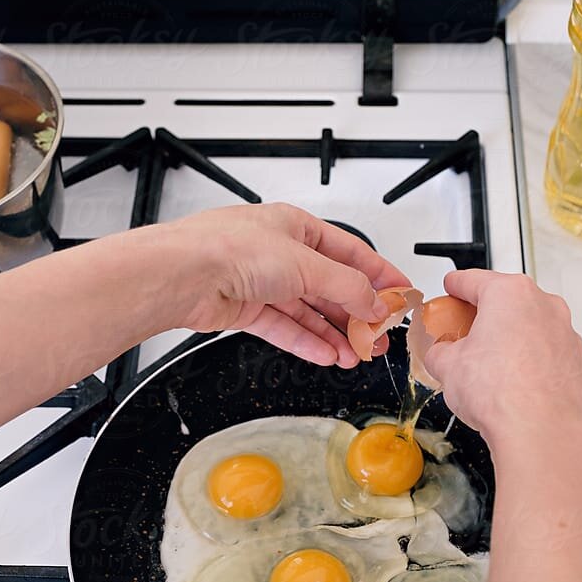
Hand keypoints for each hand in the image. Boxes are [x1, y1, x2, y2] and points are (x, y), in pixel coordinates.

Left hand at [170, 204, 410, 367]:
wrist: (181, 275)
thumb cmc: (229, 249)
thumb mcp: (306, 264)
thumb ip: (347, 286)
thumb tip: (375, 302)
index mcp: (295, 226)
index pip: (349, 252)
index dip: (378, 273)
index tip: (400, 293)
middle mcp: (278, 252)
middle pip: (329, 285)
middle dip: (356, 312)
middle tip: (378, 336)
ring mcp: (261, 281)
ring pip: (307, 311)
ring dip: (334, 333)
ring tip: (356, 354)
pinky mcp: (245, 309)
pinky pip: (285, 328)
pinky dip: (306, 342)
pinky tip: (327, 355)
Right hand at [423, 270, 581, 443]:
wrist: (539, 430)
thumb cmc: (500, 392)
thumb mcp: (446, 366)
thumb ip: (439, 351)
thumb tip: (440, 354)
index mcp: (509, 294)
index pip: (474, 279)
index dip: (456, 285)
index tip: (452, 286)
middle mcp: (543, 305)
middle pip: (506, 300)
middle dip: (484, 314)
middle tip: (463, 331)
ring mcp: (563, 332)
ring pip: (528, 324)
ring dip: (508, 336)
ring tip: (487, 363)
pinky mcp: (574, 359)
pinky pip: (544, 349)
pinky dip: (528, 357)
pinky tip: (511, 380)